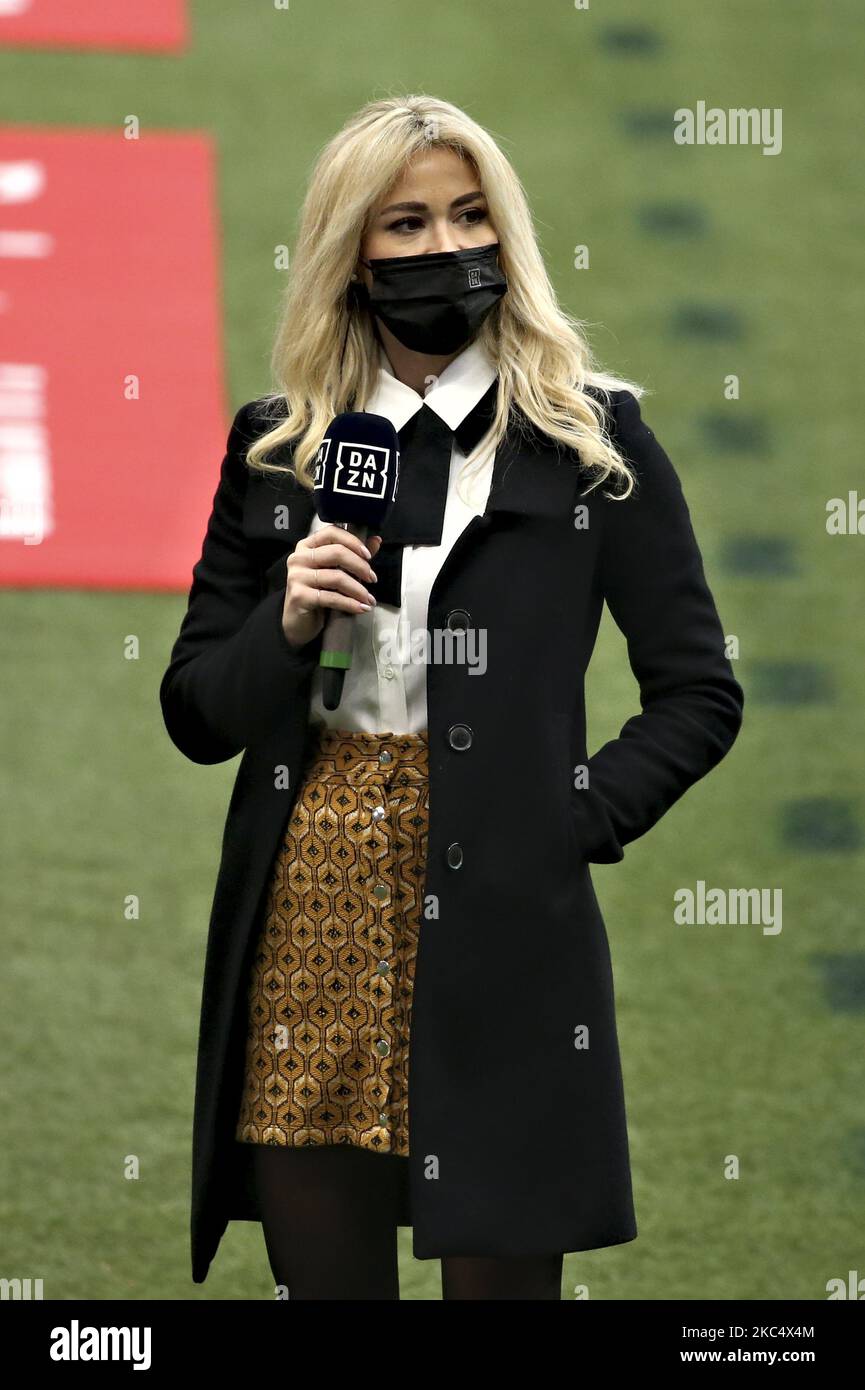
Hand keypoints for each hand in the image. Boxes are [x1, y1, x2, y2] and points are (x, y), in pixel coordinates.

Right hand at [281, 526, 383, 648]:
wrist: (298, 622)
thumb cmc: (317, 593)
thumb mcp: (335, 571)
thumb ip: (353, 554)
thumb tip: (376, 541)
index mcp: (307, 546)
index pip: (332, 533)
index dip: (353, 541)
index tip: (368, 556)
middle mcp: (299, 558)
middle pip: (336, 553)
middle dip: (359, 566)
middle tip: (372, 578)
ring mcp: (297, 576)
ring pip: (336, 577)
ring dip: (358, 589)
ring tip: (369, 599)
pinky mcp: (299, 596)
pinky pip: (331, 597)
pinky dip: (350, 604)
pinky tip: (362, 608)